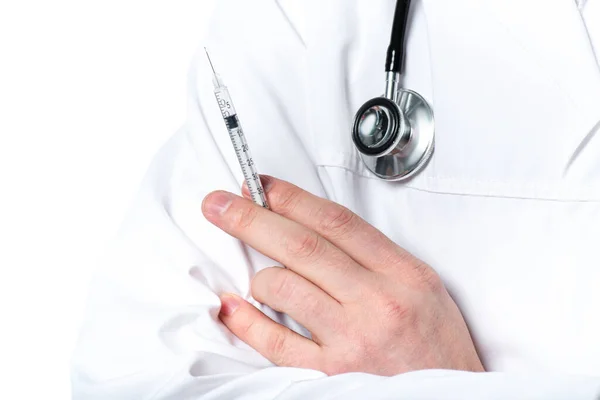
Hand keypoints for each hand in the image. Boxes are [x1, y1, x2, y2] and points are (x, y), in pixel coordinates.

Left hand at [202, 176, 483, 375]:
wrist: (455, 399)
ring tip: (258, 277)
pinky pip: (275, 342)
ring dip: (259, 276)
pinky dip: (246, 321)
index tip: (260, 185)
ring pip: (283, 287)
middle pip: (301, 245)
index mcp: (403, 273)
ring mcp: (352, 340)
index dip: (290, 197)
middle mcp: (377, 302)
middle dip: (251, 218)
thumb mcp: (423, 288)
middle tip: (218, 204)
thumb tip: (313, 228)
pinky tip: (232, 308)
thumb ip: (374, 257)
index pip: (335, 221)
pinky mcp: (331, 376)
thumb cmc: (437, 348)